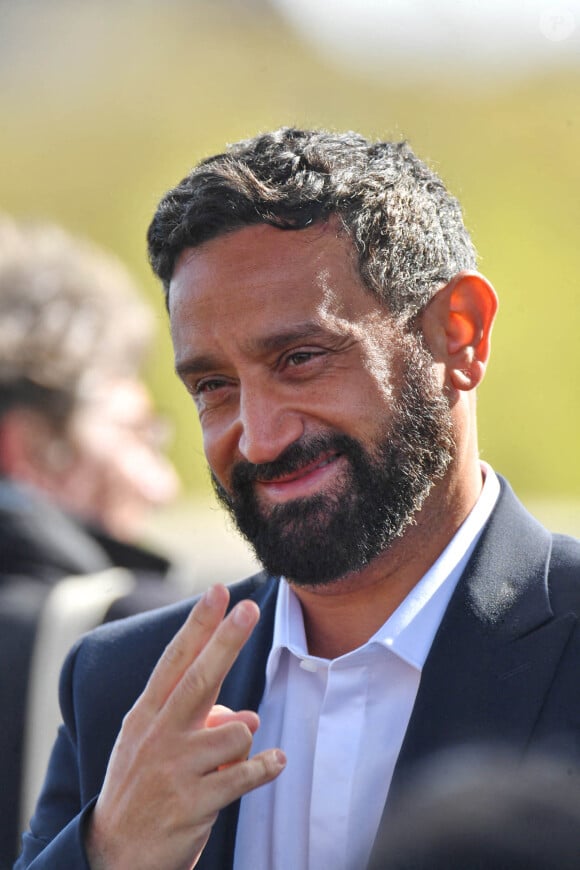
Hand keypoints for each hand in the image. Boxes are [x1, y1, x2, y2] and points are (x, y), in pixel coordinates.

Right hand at [85, 584, 285, 869]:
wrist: (114, 855)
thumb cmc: (141, 786)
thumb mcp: (154, 744)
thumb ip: (197, 719)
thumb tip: (247, 718)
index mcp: (146, 714)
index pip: (175, 660)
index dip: (198, 624)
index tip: (218, 592)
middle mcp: (158, 735)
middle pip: (200, 678)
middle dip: (226, 640)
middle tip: (249, 608)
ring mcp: (174, 769)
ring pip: (235, 733)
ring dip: (242, 743)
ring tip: (223, 764)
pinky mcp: (193, 804)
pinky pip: (245, 775)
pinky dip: (266, 767)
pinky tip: (277, 763)